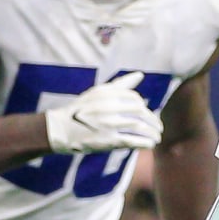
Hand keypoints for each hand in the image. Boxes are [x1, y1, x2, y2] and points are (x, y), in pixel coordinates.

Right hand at [44, 72, 163, 153]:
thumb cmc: (81, 110)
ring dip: (152, 133)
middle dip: (153, 121)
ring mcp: (109, 123)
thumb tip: (140, 75)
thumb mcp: (98, 92)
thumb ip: (121, 85)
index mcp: (107, 93)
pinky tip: (150, 144)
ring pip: (139, 127)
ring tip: (157, 137)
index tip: (147, 115)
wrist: (60, 129)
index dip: (144, 108)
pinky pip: (133, 140)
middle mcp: (109, 106)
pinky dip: (145, 142)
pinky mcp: (108, 140)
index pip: (135, 99)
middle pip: (141, 112)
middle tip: (158, 128)